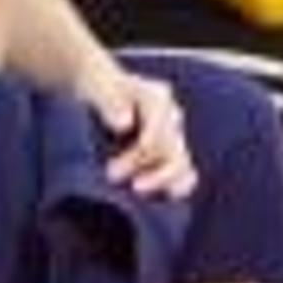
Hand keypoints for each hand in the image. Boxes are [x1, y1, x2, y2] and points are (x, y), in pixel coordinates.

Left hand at [83, 65, 196, 198]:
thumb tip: (124, 124)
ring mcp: (173, 136)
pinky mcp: (170, 154)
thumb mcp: (97, 84)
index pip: (160, 129)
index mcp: (157, 97)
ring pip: (183, 166)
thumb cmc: (98, 85)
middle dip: (143, 167)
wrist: (100, 90)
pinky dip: (171, 188)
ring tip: (134, 188)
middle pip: (171, 150)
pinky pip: (184, 176)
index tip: (112, 170)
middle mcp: (171, 117)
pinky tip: (151, 198)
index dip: (140, 153)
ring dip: (159, 181)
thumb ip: (110, 100)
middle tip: (111, 175)